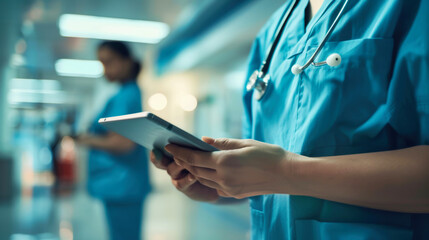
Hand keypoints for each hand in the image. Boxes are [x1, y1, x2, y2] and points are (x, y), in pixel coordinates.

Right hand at [150, 149, 219, 201]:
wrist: (222, 183)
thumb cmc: (216, 164)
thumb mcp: (215, 152)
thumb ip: (210, 146)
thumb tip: (204, 139)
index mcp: (178, 153)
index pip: (162, 149)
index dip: (157, 147)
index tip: (158, 143)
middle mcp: (175, 165)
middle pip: (160, 162)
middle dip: (159, 157)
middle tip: (165, 149)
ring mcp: (178, 177)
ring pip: (171, 170)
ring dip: (177, 165)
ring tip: (183, 162)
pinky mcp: (185, 187)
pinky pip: (180, 183)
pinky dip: (186, 179)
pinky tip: (193, 176)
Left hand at [165, 137, 299, 198]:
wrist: (288, 175)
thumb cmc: (269, 155)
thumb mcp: (245, 143)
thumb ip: (222, 143)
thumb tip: (204, 141)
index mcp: (225, 162)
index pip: (194, 158)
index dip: (179, 152)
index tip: (169, 146)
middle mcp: (223, 178)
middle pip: (196, 170)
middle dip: (184, 161)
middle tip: (177, 151)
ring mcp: (229, 188)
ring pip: (204, 179)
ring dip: (195, 170)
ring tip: (190, 160)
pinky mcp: (235, 194)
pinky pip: (216, 186)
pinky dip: (209, 177)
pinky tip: (211, 170)